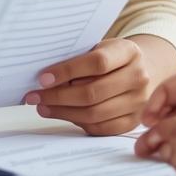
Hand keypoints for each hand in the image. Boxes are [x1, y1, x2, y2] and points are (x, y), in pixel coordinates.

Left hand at [25, 36, 175, 135]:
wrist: (141, 71)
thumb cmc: (111, 58)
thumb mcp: (100, 47)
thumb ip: (78, 58)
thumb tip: (44, 77)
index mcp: (129, 52)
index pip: (97, 63)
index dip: (67, 71)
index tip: (43, 78)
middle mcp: (139, 77)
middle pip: (93, 92)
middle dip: (58, 96)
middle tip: (35, 96)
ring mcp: (138, 102)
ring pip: (94, 113)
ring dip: (63, 111)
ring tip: (43, 106)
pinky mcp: (132, 122)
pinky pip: (100, 127)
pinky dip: (76, 121)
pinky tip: (61, 114)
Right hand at [140, 61, 175, 158]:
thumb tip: (168, 133)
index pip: (170, 87)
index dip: (155, 106)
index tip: (147, 125)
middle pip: (168, 102)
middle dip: (157, 121)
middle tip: (145, 143)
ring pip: (173, 116)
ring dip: (165, 131)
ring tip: (155, 149)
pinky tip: (172, 150)